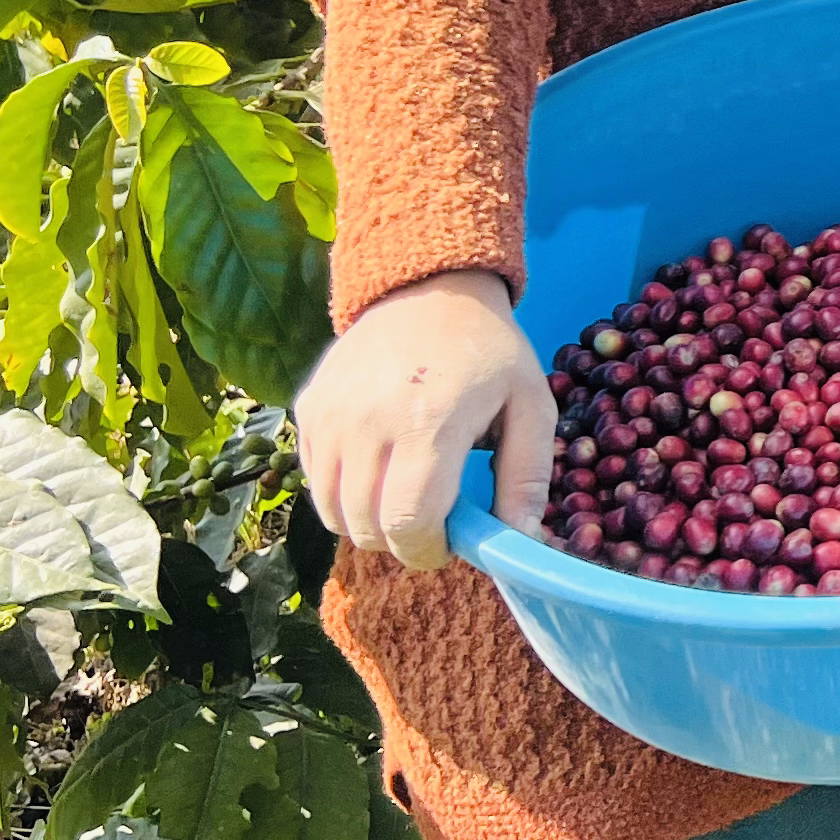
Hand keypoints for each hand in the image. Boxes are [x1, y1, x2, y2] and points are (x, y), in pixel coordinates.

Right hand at [294, 271, 553, 569]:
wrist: (430, 289)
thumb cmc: (489, 352)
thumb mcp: (531, 405)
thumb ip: (527, 477)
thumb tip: (519, 542)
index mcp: (430, 422)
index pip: (408, 521)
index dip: (426, 551)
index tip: (445, 546)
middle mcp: (368, 420)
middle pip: (366, 525)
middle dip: (399, 542)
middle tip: (427, 523)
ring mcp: (331, 413)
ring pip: (331, 511)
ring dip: (367, 523)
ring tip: (401, 497)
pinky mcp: (308, 407)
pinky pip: (313, 479)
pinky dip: (340, 493)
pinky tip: (375, 469)